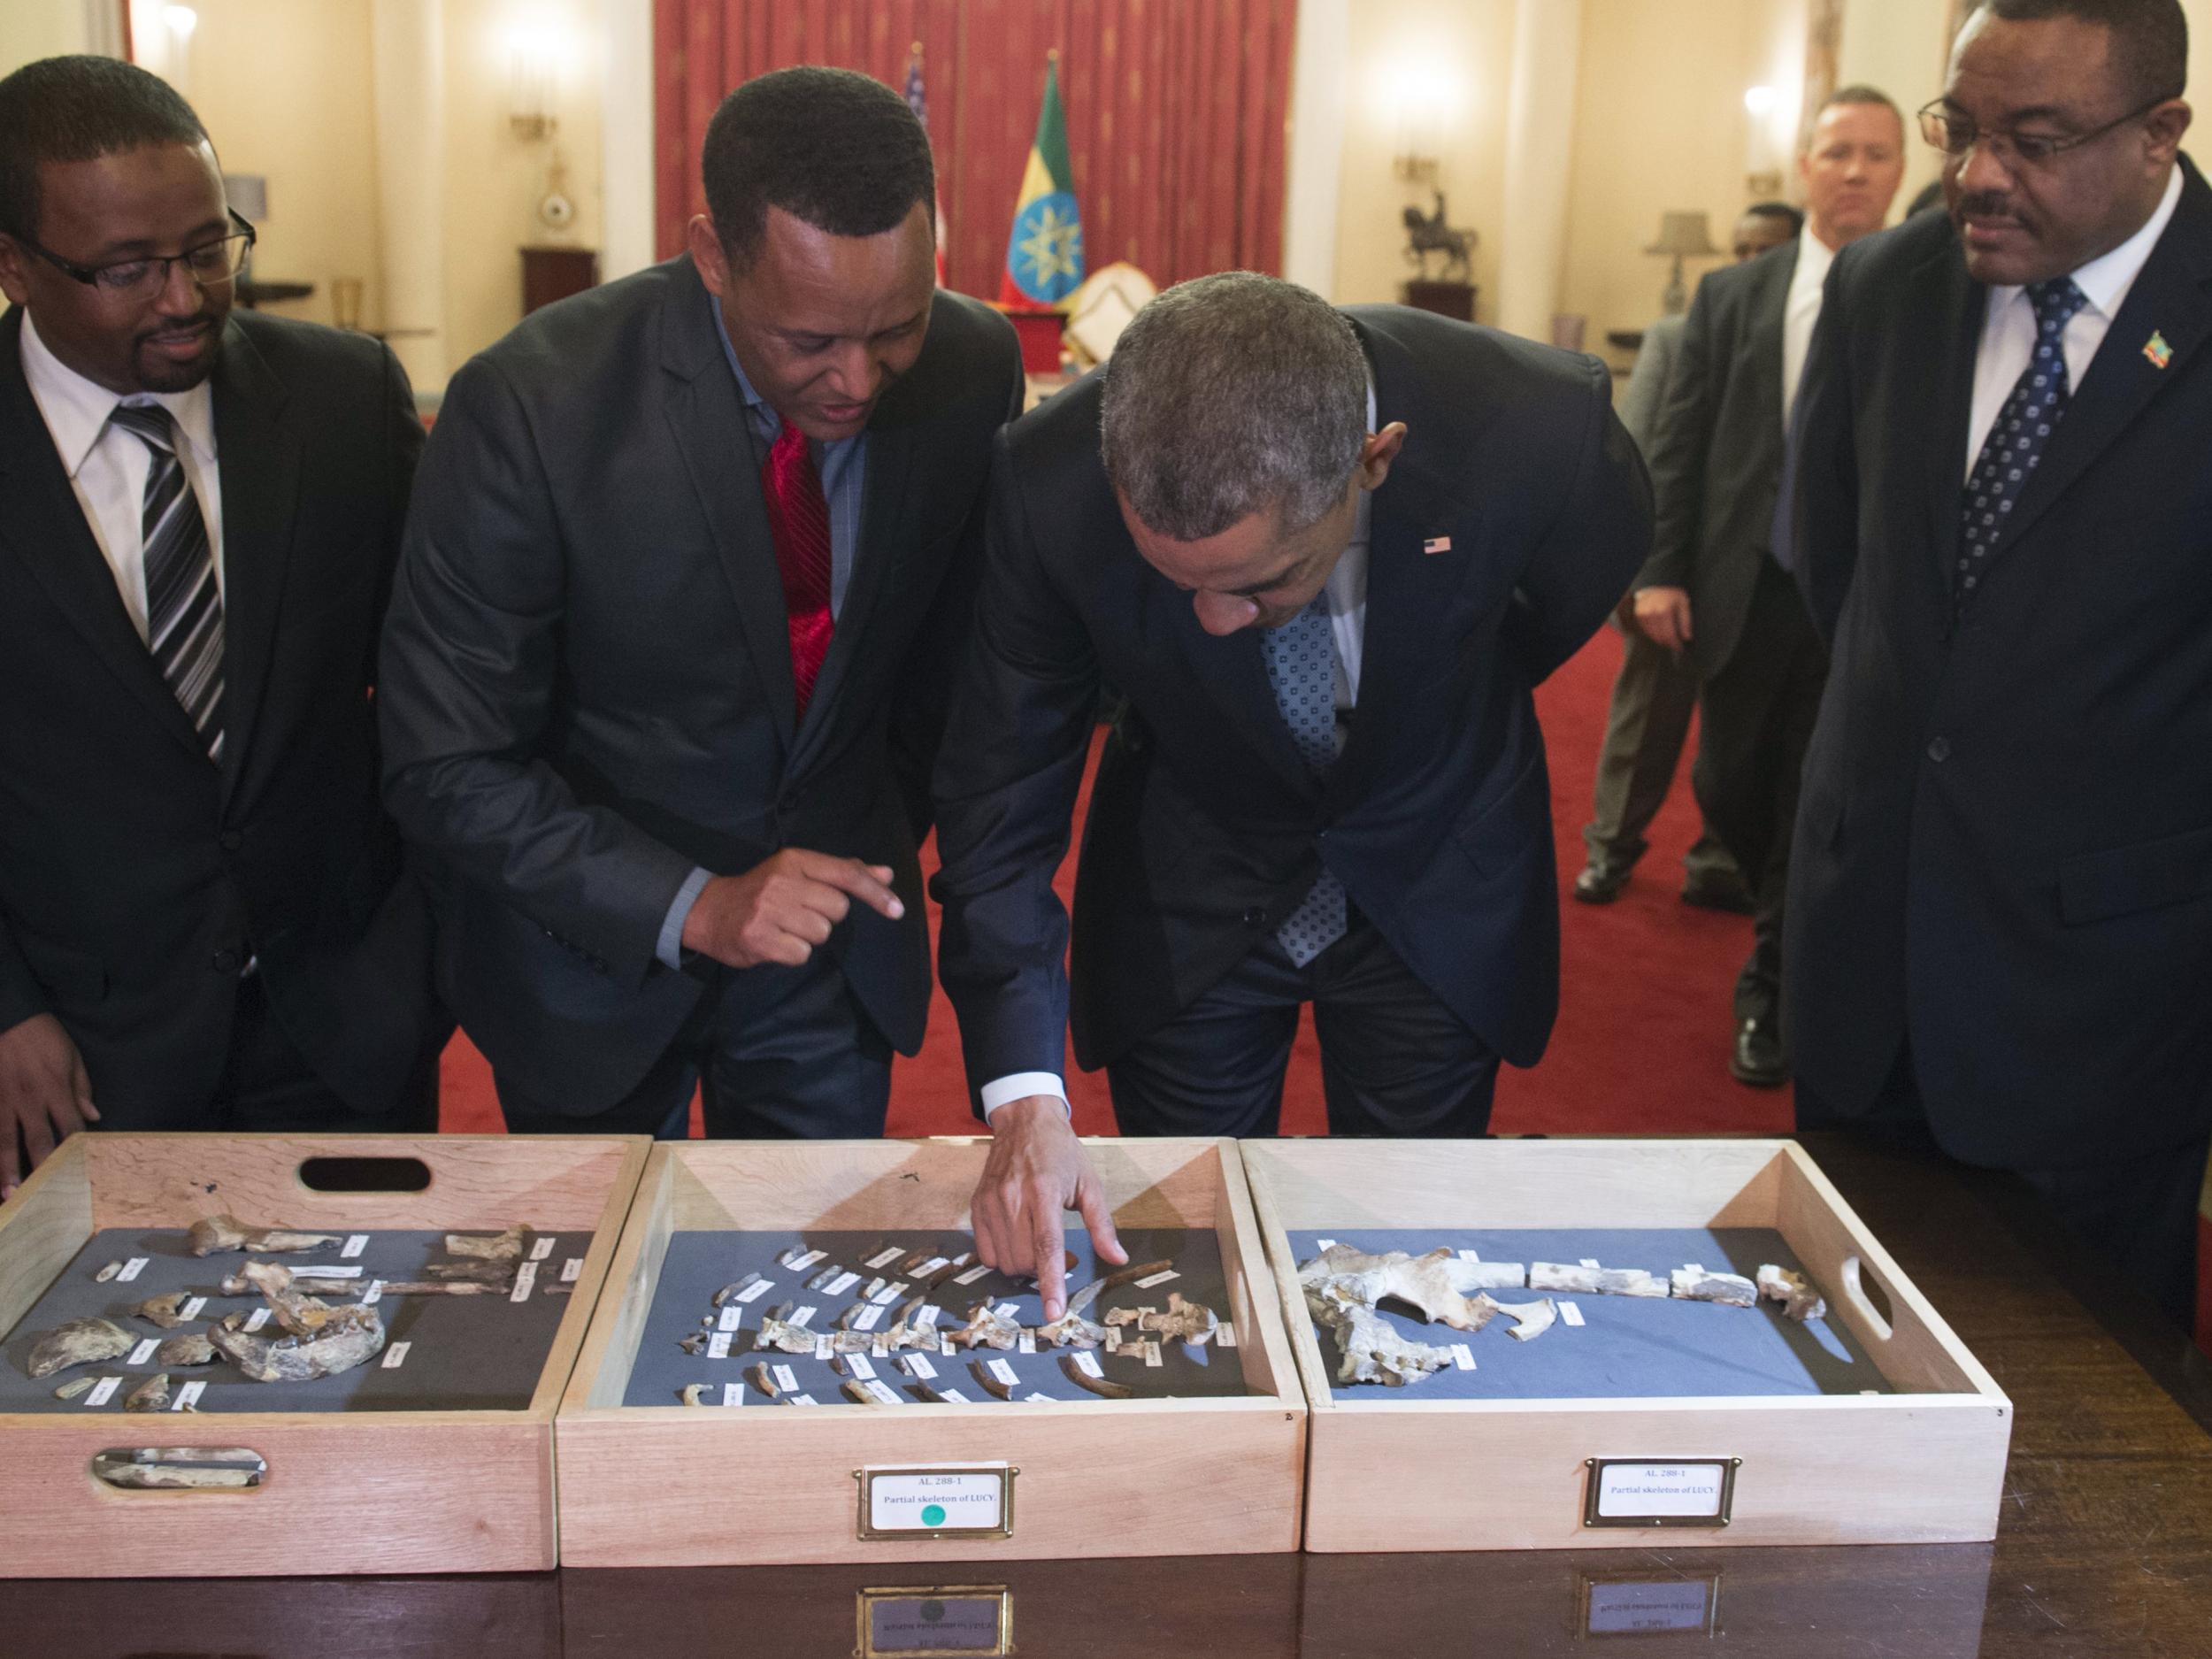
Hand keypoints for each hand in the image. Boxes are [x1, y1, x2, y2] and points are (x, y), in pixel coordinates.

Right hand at [0, 1014, 96, 1198]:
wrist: (9, 1016)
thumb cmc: (44, 1037)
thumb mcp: (71, 1057)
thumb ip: (82, 1089)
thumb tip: (94, 1117)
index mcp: (55, 1089)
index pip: (69, 1126)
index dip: (75, 1150)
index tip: (79, 1172)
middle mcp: (29, 1099)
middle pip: (36, 1139)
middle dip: (40, 1169)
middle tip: (41, 1196)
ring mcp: (4, 1100)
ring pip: (5, 1140)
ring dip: (7, 1168)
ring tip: (9, 1193)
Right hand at [680, 849, 904, 968]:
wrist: (709, 911)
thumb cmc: (762, 890)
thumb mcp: (798, 871)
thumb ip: (843, 872)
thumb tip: (886, 874)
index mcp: (794, 860)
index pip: (846, 874)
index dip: (875, 893)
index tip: (897, 910)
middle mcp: (782, 882)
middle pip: (838, 908)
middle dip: (827, 916)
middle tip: (802, 913)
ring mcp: (769, 911)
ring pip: (822, 932)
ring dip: (810, 936)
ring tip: (787, 927)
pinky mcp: (760, 939)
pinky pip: (802, 953)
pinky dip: (794, 953)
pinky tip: (777, 942)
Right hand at [970, 1096, 1125, 1319]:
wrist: (1024, 1121)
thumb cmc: (1060, 1152)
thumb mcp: (1089, 1183)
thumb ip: (1102, 1225)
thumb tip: (1117, 1258)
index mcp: (1045, 1193)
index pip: (1047, 1248)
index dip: (1051, 1284)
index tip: (1054, 1312)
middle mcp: (1013, 1199)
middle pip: (1025, 1262)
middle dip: (1044, 1272)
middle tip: (1064, 1257)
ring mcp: (991, 1203)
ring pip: (1005, 1263)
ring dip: (1025, 1266)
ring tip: (1039, 1244)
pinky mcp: (977, 1206)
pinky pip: (986, 1253)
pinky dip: (1003, 1257)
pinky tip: (1018, 1239)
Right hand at [1634, 586, 1693, 652]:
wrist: (1655, 584)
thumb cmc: (1671, 594)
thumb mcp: (1683, 603)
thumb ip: (1686, 621)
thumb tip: (1687, 638)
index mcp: (1663, 611)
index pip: (1669, 635)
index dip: (1675, 644)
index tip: (1680, 648)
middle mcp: (1651, 613)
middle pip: (1660, 638)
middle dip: (1669, 643)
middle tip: (1676, 645)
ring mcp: (1642, 615)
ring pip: (1652, 636)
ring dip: (1661, 640)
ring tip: (1669, 638)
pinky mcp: (1638, 617)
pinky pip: (1646, 632)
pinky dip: (1654, 634)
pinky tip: (1661, 632)